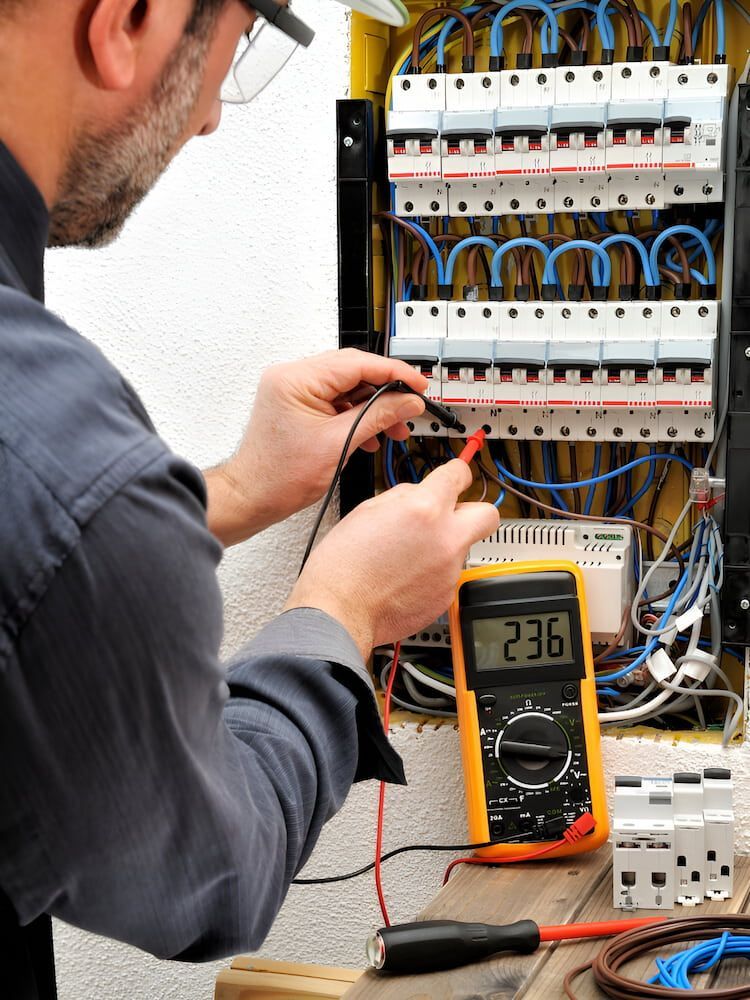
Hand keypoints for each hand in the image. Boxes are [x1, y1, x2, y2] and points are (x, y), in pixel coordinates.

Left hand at [204, 349, 427, 545]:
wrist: (253, 497)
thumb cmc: (279, 477)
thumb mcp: (339, 445)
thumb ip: (378, 417)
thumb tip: (407, 402)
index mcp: (295, 380)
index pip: (357, 363)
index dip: (393, 373)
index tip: (417, 384)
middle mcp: (291, 377)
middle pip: (353, 371)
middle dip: (386, 391)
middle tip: (410, 406)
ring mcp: (293, 390)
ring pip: (347, 386)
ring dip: (373, 406)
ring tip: (393, 428)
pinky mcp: (298, 404)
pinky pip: (336, 400)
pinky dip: (357, 414)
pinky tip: (371, 434)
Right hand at [284, 460, 499, 658]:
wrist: (340, 609)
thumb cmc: (344, 564)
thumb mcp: (368, 509)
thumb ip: (405, 496)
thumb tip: (420, 494)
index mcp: (424, 508)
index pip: (459, 475)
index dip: (457, 473)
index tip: (456, 477)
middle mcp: (445, 538)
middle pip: (488, 514)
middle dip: (472, 511)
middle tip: (452, 516)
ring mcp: (449, 569)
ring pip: (462, 547)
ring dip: (444, 545)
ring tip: (409, 555)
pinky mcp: (446, 595)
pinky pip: (449, 574)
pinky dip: (433, 572)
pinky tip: (407, 575)